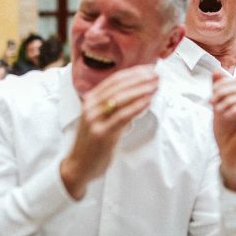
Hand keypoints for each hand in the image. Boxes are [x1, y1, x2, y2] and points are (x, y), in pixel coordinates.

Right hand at [60, 65, 158, 199]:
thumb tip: (139, 93)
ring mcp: (94, 120)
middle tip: (157, 75)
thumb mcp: (101, 118)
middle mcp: (90, 107)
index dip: (133, 73)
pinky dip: (136, 107)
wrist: (79, 166)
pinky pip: (122, 116)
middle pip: (119, 87)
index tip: (149, 69)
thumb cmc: (94, 141)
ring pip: (121, 99)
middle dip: (140, 79)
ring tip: (156, 86)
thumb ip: (114, 105)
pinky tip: (148, 101)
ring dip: (141, 90)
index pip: (114, 80)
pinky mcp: (101, 133)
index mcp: (90, 100)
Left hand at [211, 71, 235, 190]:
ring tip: (217, 111)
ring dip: (230, 100)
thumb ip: (219, 92)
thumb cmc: (227, 137)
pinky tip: (225, 116)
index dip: (226, 84)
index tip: (211, 96)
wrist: (230, 161)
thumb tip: (216, 71)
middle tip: (212, 103)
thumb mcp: (219, 110)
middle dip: (226, 91)